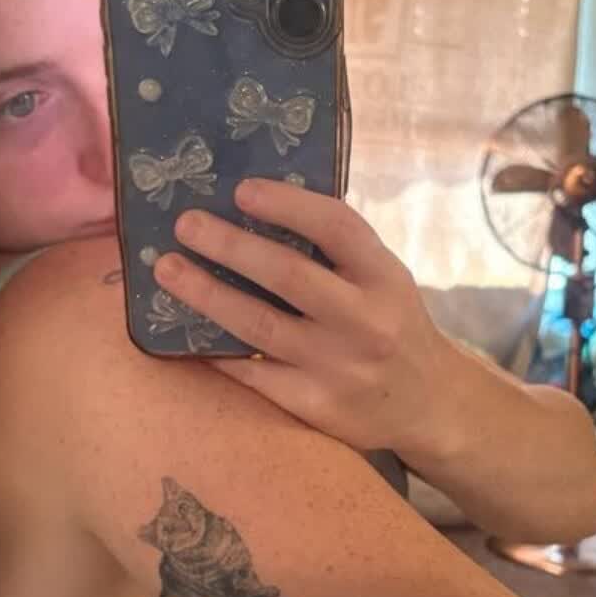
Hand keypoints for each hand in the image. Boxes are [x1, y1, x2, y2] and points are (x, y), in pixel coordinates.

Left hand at [150, 178, 459, 457]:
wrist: (428, 406)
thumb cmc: (392, 326)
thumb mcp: (386, 280)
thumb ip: (339, 250)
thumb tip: (259, 205)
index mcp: (385, 277)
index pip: (336, 227)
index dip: (287, 204)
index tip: (241, 190)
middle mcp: (366, 321)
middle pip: (288, 274)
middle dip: (230, 245)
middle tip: (185, 225)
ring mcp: (339, 366)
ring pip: (259, 324)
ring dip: (206, 294)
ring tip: (167, 270)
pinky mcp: (315, 405)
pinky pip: (253, 373)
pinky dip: (216, 349)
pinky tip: (184, 330)